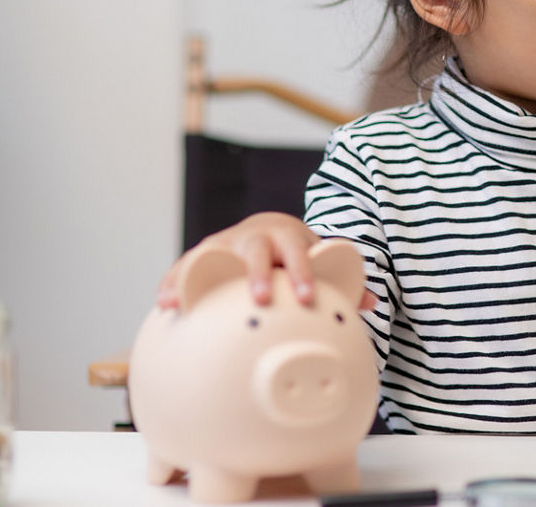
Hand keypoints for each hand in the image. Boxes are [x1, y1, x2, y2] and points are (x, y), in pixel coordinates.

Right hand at [156, 212, 376, 310]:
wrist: (269, 230)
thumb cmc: (295, 256)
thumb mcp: (317, 261)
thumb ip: (343, 281)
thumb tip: (372, 301)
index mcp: (287, 236)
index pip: (297, 251)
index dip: (301, 272)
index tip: (307, 296)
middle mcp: (254, 236)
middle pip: (256, 250)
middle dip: (258, 273)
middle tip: (261, 299)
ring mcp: (225, 243)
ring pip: (211, 254)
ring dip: (199, 277)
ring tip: (183, 303)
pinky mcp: (202, 255)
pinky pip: (185, 267)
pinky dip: (173, 283)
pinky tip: (164, 305)